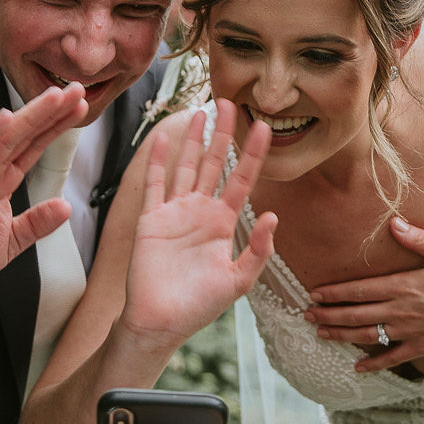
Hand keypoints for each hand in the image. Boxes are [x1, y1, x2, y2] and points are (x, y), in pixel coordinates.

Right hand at [0, 85, 88, 290]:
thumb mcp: (8, 243)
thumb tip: (66, 206)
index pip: (34, 148)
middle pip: (24, 135)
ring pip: (3, 139)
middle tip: (77, 90)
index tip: (81, 108)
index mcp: (1, 183)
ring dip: (28, 117)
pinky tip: (4, 119)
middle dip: (50, 113)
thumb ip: (36, 224)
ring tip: (53, 96)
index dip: (56, 128)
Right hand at [120, 102, 276, 343]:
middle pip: (214, 163)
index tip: (263, 125)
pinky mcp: (150, 219)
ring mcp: (174, 213)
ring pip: (185, 166)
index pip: (242, 178)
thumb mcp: (238, 281)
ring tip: (201, 111)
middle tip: (230, 102)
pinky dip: (158, 160)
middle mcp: (200, 212)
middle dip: (223, 133)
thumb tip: (273, 216)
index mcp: (223, 223)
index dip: (253, 152)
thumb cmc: (199, 306)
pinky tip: (162, 137)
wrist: (160, 322)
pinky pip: (154, 184)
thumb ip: (258, 250)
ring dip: (193, 139)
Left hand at [306, 217, 423, 371]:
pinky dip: (372, 365)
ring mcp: (411, 333)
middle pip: (356, 314)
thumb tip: (394, 224)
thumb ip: (420, 240)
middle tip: (306, 316)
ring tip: (320, 334)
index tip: (314, 293)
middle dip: (328, 315)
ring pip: (367, 336)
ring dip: (341, 335)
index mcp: (406, 286)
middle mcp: (403, 311)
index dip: (335, 292)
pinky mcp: (422, 348)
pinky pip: (391, 359)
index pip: (361, 289)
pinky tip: (356, 368)